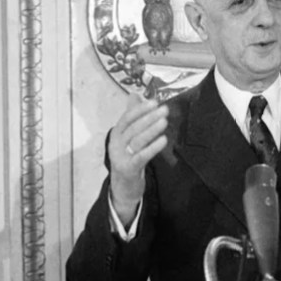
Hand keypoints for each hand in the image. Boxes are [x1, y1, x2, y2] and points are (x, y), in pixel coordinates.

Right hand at [108, 94, 168, 224]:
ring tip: (164, 122)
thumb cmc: (128, 157)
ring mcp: (121, 157)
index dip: (140, 109)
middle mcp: (116, 144)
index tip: (154, 102)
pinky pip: (141, 156)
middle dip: (149, 118)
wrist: (123, 186)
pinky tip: (163, 140)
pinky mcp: (129, 169)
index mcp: (116, 134)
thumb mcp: (128, 137)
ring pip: (137, 141)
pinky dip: (152, 148)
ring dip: (151, 130)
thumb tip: (135, 94)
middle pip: (133, 128)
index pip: (127, 118)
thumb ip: (132, 116)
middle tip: (164, 110)